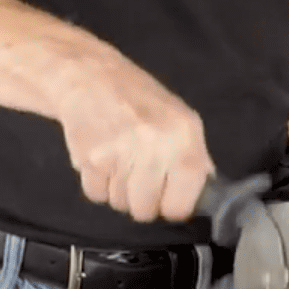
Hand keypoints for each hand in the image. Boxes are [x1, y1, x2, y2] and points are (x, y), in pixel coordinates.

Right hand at [50, 52, 214, 223]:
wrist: (89, 76)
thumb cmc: (138, 97)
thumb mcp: (180, 119)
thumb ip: (194, 158)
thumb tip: (199, 196)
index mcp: (184, 139)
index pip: (180, 206)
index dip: (172, 206)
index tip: (166, 195)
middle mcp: (154, 148)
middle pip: (145, 211)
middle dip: (141, 200)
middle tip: (138, 176)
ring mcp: (120, 155)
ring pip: (119, 205)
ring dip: (118, 190)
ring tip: (119, 161)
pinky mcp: (90, 159)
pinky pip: (96, 195)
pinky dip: (97, 183)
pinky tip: (102, 158)